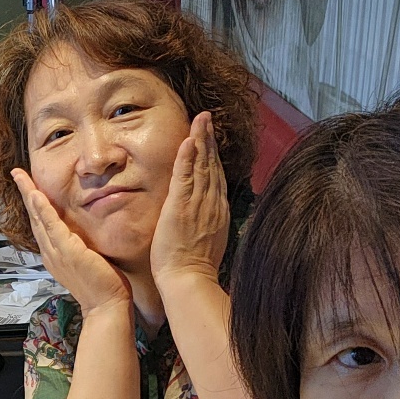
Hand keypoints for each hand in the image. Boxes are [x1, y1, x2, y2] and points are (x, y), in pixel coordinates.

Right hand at [11, 169, 131, 315]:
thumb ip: (81, 246)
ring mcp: (56, 252)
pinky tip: (36, 195)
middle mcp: (50, 252)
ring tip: (21, 177)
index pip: (41, 223)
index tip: (29, 187)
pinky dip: (42, 209)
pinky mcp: (67, 251)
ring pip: (38, 218)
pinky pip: (52, 226)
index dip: (33, 204)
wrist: (106, 306)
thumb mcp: (87, 261)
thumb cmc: (102, 287)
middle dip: (25, 193)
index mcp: (55, 254)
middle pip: (34, 217)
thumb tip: (84, 233)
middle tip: (17, 174)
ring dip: (29, 194)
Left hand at [150, 112, 229, 288]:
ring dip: (201, 139)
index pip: (217, 178)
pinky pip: (186, 176)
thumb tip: (208, 220)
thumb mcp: (209, 241)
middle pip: (213, 165)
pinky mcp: (181, 206)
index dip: (215, 156)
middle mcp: (212, 204)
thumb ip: (208, 224)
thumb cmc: (194, 268)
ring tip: (201, 119)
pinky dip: (188, 157)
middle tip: (208, 118)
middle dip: (210, 140)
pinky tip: (189, 139)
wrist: (189, 280)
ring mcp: (198, 203)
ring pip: (203, 165)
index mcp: (218, 212)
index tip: (211, 138)